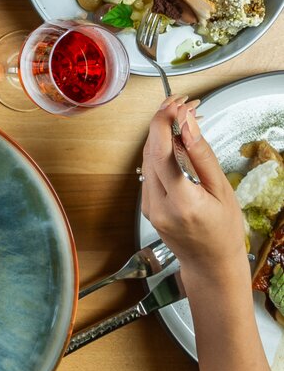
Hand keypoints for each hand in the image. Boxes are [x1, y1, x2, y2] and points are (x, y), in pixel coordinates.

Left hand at [141, 96, 246, 286]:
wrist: (211, 266)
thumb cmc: (224, 232)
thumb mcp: (221, 191)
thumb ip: (201, 155)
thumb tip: (187, 124)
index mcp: (181, 202)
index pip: (160, 152)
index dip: (164, 123)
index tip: (176, 105)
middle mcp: (158, 204)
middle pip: (150, 151)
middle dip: (163, 122)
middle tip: (182, 104)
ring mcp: (148, 205)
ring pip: (146, 158)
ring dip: (161, 134)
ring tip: (182, 117)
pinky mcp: (146, 205)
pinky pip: (148, 170)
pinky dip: (159, 151)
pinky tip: (175, 141)